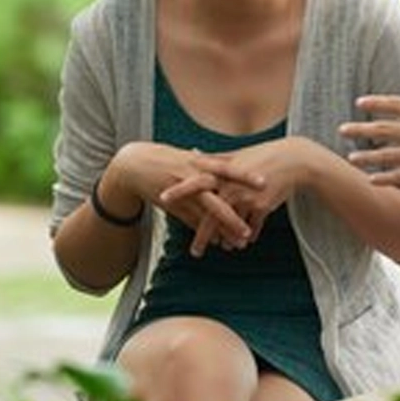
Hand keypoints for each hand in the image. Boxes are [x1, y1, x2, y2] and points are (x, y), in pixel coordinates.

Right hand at [112, 141, 262, 249]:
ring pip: (206, 213)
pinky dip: (203, 232)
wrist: (134, 164)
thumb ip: (212, 164)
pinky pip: (190, 221)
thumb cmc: (167, 159)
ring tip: (239, 241)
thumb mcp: (191, 157)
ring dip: (222, 228)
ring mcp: (182, 192)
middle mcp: (193, 176)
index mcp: (200, 161)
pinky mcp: (172, 205)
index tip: (265, 183)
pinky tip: (215, 243)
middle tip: (252, 223)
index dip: (246, 175)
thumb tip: (233, 168)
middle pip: (218, 195)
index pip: (228, 168)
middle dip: (235, 211)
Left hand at [161, 137, 316, 253]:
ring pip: (231, 224)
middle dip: (201, 233)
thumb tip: (193, 153)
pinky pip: (251, 227)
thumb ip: (215, 159)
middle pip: (211, 212)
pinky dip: (247, 235)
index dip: (180, 190)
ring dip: (225, 240)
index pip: (196, 181)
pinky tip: (244, 244)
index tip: (162, 199)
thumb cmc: (264, 156)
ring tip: (218, 252)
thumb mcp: (238, 156)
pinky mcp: (261, 205)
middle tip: (193, 251)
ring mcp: (247, 196)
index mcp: (224, 170)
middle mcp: (232, 184)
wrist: (294, 160)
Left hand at [342, 93, 399, 187]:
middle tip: (343, 129)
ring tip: (351, 157)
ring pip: (391, 155)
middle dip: (362, 129)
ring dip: (369, 156)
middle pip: (387, 129)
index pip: (398, 105)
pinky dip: (387, 178)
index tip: (360, 103)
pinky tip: (372, 180)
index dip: (377, 103)